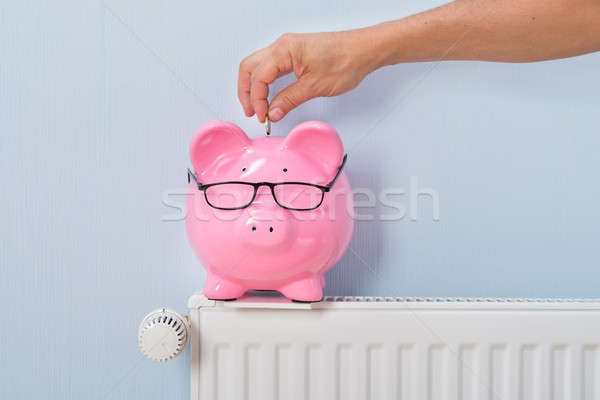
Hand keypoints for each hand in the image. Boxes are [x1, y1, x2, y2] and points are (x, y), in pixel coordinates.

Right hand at [238, 30, 380, 122]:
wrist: (364, 50)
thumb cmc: (346, 61)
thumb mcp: (315, 87)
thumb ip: (289, 100)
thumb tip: (273, 112)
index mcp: (284, 50)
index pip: (258, 77)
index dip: (257, 100)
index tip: (263, 117)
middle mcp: (283, 45)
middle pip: (250, 68)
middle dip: (247, 92)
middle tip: (252, 112)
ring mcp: (288, 48)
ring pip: (258, 65)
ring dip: (254, 86)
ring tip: (257, 106)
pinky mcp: (295, 52)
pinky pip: (271, 65)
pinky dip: (265, 80)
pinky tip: (268, 94)